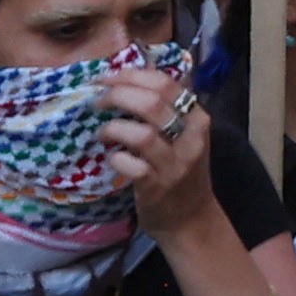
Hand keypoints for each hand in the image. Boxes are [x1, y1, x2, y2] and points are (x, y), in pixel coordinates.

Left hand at [100, 61, 220, 239]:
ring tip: (102, 131)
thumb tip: (130, 78)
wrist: (191, 219)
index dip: (130, 75)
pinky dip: (116, 158)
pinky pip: (132, 166)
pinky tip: (113, 157)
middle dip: (118, 95)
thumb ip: (167, 109)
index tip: (107, 78)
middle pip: (152, 102)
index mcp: (197, 119)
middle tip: (98, 100)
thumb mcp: (185, 136)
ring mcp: (175, 164)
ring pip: (142, 134)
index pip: (165, 83)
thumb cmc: (181, 172)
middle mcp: (190, 138)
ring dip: (114, 127)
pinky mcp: (157, 187)